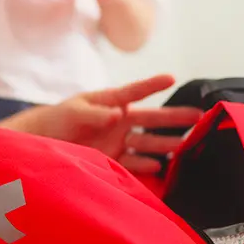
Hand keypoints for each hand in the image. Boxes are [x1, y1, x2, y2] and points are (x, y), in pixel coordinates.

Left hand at [11, 74, 203, 173]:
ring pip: (147, 142)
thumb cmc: (58, 120)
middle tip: (198, 117)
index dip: (153, 85)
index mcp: (111, 102)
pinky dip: (146, 164)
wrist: (45, 143)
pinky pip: (134, 162)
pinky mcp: (114, 159)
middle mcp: (120, 120)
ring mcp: (118, 140)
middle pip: (151, 118)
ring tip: (185, 145)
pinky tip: (159, 165)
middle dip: (174, 118)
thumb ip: (95, 114)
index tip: (171, 78)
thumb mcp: (73, 113)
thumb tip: (117, 115)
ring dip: (165, 143)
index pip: (135, 91)